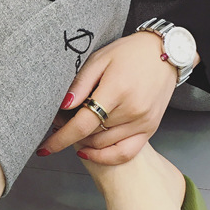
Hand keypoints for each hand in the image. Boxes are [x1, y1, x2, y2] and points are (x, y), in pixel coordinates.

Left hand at [37, 32, 181, 164]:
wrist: (165, 53)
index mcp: (117, 90)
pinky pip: (124, 153)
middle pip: (90, 136)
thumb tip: (63, 107)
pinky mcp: (150, 129)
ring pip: (103, 145)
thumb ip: (80, 84)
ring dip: (84, 142)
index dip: (60, 139)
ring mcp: (143, 123)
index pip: (82, 124)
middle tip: (61, 121)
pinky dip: (105, 156)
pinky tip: (89, 150)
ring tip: (77, 127)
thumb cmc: (129, 54)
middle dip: (70, 133)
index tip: (44, 148)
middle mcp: (132, 111)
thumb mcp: (100, 59)